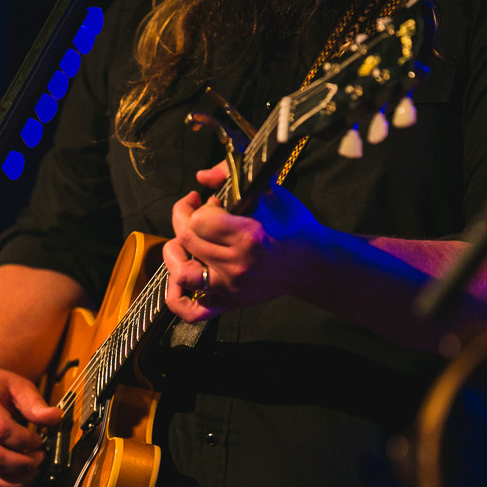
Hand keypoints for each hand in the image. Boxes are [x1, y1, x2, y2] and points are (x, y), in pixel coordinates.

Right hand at [0, 365, 61, 486]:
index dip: (25, 440)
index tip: (39, 440)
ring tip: (34, 469)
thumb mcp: (18, 387)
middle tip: (40, 457)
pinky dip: (7, 485)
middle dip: (23, 463)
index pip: (0, 429)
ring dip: (16, 480)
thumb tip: (54, 417)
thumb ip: (35, 403)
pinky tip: (22, 476)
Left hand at [163, 162, 324, 321]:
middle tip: (194, 212)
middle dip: (183, 218)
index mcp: (247, 236)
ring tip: (182, 243)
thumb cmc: (293, 226)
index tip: (208, 201)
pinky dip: (177, 297)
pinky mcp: (229, 303)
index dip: (196, 206)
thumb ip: (232, 175)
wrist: (312, 264)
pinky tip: (179, 279)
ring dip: (174, 254)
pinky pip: (191, 311)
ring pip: (181, 274)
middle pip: (186, 239)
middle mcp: (235, 265)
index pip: (199, 220)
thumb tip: (202, 176)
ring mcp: (230, 288)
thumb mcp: (269, 192)